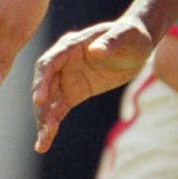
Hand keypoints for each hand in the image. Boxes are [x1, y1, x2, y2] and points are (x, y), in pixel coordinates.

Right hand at [32, 17, 153, 152]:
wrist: (138, 45)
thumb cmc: (132, 35)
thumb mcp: (127, 36)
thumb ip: (111, 42)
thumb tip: (96, 50)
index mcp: (70, 46)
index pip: (48, 64)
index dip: (41, 82)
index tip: (39, 100)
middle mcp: (63, 63)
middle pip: (44, 86)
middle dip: (42, 108)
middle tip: (45, 128)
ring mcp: (66, 78)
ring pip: (48, 102)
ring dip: (44, 122)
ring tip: (42, 144)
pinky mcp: (75, 93)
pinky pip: (58, 110)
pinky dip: (52, 126)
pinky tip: (45, 142)